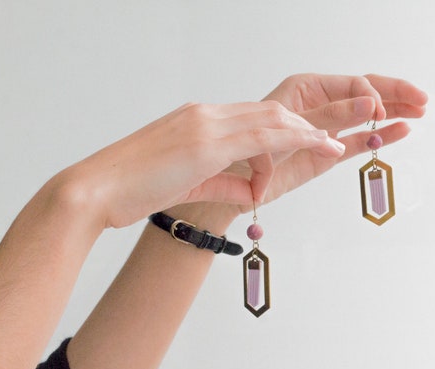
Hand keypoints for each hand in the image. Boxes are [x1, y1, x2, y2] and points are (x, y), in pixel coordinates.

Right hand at [59, 101, 344, 227]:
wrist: (94, 192)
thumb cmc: (133, 190)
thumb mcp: (188, 182)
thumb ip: (224, 180)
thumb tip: (253, 189)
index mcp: (200, 120)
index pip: (257, 116)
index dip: (292, 126)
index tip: (317, 135)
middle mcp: (206, 115)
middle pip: (272, 110)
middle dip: (310, 122)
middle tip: (338, 133)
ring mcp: (205, 125)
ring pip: (273, 118)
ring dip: (310, 130)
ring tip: (340, 140)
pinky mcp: (204, 143)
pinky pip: (262, 137)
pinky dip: (296, 140)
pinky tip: (322, 145)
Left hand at [237, 73, 426, 204]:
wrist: (233, 186)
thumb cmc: (251, 150)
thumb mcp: (292, 127)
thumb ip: (331, 116)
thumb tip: (368, 104)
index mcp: (307, 88)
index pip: (352, 84)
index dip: (372, 95)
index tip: (380, 112)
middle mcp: (320, 104)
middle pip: (366, 93)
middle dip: (395, 94)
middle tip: (422, 99)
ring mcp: (327, 129)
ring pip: (368, 116)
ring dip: (394, 112)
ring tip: (421, 111)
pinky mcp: (329, 153)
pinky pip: (360, 140)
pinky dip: (380, 136)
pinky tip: (402, 130)